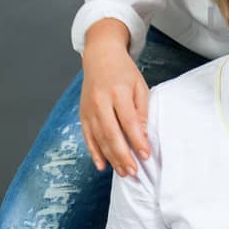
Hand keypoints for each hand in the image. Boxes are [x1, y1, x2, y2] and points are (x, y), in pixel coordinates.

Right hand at [80, 22, 149, 176]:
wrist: (100, 56)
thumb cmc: (123, 72)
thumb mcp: (139, 86)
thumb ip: (141, 110)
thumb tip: (143, 135)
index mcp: (118, 92)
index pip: (128, 122)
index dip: (137, 141)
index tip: (146, 155)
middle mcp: (100, 101)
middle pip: (112, 134)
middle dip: (123, 155)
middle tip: (133, 172)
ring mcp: (89, 109)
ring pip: (99, 139)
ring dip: (111, 158)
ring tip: (123, 172)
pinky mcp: (82, 114)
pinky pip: (88, 137)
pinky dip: (94, 152)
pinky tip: (102, 165)